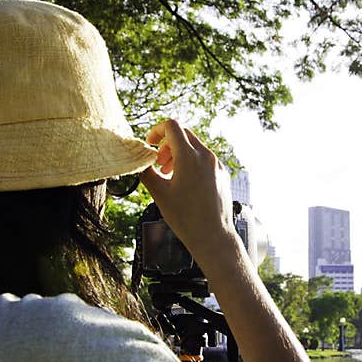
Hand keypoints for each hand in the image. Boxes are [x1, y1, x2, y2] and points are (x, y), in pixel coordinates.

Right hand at [139, 119, 238, 264]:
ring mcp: (217, 165)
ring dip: (179, 155)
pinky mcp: (223, 174)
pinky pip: (205, 159)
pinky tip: (185, 184)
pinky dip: (192, 163)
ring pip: (195, 147)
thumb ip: (146, 171)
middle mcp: (206, 156)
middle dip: (167, 145)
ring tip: (170, 176)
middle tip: (159, 165)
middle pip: (183, 134)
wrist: (213, 236)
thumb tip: (139, 161)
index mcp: (189, 156)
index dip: (156, 131)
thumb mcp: (159, 193)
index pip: (172, 126)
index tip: (150, 145)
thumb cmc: (185, 218)